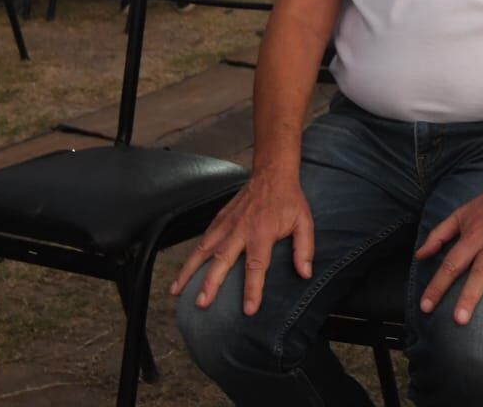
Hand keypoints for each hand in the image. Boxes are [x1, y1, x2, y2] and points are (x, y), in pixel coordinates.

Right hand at [168, 173, 313, 313]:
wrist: (272, 173)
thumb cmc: (288, 200)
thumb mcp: (304, 222)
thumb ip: (305, 248)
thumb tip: (305, 273)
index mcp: (262, 233)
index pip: (256, 265)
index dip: (253, 288)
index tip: (248, 309)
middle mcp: (240, 230)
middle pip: (222, 260)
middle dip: (211, 283)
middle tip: (201, 303)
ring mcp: (226, 224)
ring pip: (203, 250)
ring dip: (189, 271)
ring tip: (177, 291)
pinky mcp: (219, 219)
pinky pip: (202, 240)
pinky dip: (191, 256)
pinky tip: (183, 272)